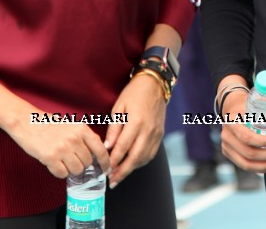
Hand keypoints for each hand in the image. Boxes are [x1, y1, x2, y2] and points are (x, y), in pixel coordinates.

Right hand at [6, 111, 109, 178]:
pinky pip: (62, 174)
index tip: (106, 169)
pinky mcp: (50, 158)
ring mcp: (62, 148)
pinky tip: (54, 163)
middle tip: (71, 159)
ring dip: (71, 169)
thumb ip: (85, 137)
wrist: (27, 122)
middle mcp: (74, 139)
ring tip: (62, 161)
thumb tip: (99, 150)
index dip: (105, 162)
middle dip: (81, 164)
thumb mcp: (72, 125)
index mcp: (82, 129)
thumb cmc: (49, 125)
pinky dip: (59, 172)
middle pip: (88, 163)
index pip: (100, 149)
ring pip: (77, 170)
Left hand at [102, 73, 166, 187]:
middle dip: (122, 171)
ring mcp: (156, 134)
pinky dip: (141, 162)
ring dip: (132, 169)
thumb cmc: (134, 93)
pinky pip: (151, 153)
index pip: (123, 147)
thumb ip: (114, 128)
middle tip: (112, 181)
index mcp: (136, 121)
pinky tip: (132, 165)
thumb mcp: (119, 107)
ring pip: (144, 158)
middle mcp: (148, 130)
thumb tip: (108, 147)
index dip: (114, 160)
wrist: (155, 85)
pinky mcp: (160, 135)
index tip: (105, 170)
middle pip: (135, 157)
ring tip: (120, 176)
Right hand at [219, 90, 265, 173]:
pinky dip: (258, 168)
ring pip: (246, 163)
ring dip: (265, 165)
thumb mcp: (261, 106)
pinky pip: (244, 165)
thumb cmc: (249, 106)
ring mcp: (226, 146)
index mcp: (233, 121)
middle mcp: (227, 135)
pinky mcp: (228, 153)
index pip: (246, 137)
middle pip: (248, 153)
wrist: (231, 107)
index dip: (262, 142)